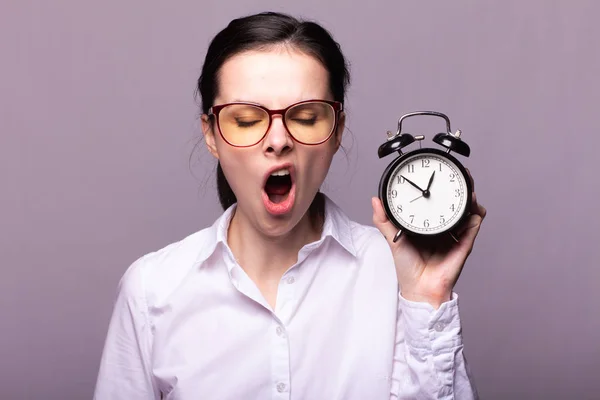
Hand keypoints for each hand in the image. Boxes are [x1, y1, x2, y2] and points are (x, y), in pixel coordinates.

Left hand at [372, 169, 486, 308]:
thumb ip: (383, 219)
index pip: (436, 200)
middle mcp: (443, 226)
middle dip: (461, 185)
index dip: (440, 186)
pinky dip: (475, 214)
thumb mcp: (392, 238)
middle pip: (456, 201)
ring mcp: (455, 234)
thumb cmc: (406, 265)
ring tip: (468, 187)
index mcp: (427, 223)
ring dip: (470, 196)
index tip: (439, 170)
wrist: (418, 288)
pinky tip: (472, 207)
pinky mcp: (465, 243)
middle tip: (459, 172)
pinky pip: (473, 224)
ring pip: (469, 209)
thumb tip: (375, 199)